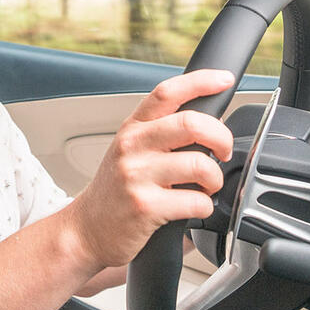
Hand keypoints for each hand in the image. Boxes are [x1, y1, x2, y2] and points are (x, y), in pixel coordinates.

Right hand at [65, 70, 235, 270]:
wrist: (86, 229)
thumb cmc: (116, 190)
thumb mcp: (131, 151)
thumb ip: (162, 134)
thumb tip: (211, 125)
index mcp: (133, 128)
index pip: (167, 92)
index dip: (201, 81)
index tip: (224, 79)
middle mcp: (133, 146)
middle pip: (192, 123)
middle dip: (222, 137)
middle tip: (223, 151)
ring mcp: (136, 175)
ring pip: (200, 164)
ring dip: (215, 180)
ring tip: (206, 187)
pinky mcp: (145, 206)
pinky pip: (197, 202)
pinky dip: (205, 208)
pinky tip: (194, 209)